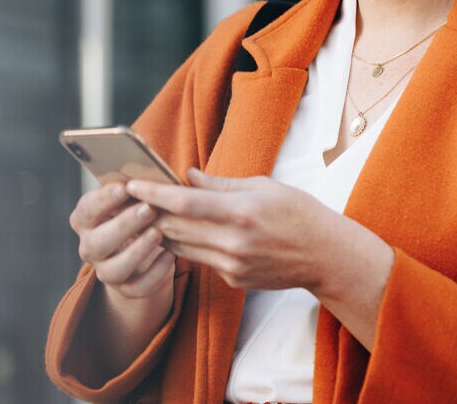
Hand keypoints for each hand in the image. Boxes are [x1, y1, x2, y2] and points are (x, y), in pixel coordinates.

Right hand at [69, 182, 175, 299]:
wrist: (145, 251)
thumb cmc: (140, 213)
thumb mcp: (137, 199)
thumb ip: (140, 188)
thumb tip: (156, 175)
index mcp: (87, 220)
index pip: (86, 210)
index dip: (103, 199)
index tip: (125, 187)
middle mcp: (90, 248)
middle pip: (96, 243)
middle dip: (122, 225)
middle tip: (148, 210)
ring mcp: (106, 271)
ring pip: (112, 270)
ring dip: (136, 251)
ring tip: (158, 234)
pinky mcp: (127, 289)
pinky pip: (137, 288)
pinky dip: (154, 274)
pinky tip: (170, 256)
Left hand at [124, 169, 336, 290]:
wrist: (325, 256)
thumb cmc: (299, 213)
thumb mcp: (264, 187)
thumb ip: (221, 184)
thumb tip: (188, 176)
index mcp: (241, 212)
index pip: (184, 202)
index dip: (154, 193)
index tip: (132, 184)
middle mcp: (233, 242)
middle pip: (175, 226)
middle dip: (151, 211)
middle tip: (132, 197)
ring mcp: (231, 265)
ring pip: (182, 246)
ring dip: (164, 230)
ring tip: (149, 214)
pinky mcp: (232, 279)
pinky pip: (201, 259)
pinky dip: (189, 245)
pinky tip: (185, 232)